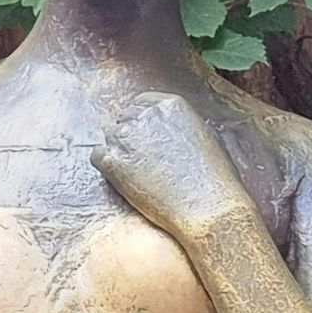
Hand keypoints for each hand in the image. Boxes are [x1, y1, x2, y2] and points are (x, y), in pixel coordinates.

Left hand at [92, 94, 253, 244]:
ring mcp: (126, 137)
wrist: (207, 209)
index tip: (146, 138)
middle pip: (124, 119)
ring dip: (119, 152)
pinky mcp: (112, 161)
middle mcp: (145, 114)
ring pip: (110, 137)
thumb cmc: (214, 179)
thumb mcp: (203, 135)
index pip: (141, 103)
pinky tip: (124, 181)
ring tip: (138, 175)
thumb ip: (178, 125)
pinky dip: (106, 167)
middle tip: (143, 162)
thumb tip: (166, 129)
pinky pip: (97, 156)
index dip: (142, 122)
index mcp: (169, 104)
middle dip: (131, 138)